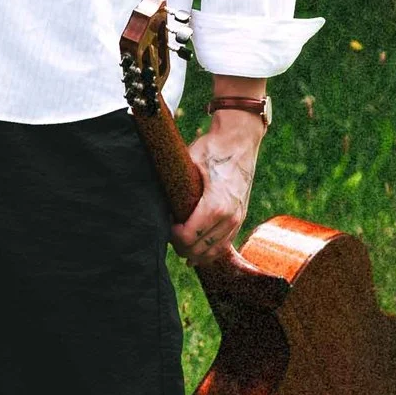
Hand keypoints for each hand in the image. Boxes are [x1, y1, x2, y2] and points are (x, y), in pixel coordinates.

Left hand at [170, 115, 261, 264]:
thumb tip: (154, 199)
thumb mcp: (188, 164)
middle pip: (200, 248)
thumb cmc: (212, 150)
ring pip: (214, 251)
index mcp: (215, 206)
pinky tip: (198, 254)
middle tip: (170, 236)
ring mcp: (237, 218)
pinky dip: (210, 251)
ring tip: (181, 248)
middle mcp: (229, 217)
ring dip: (196, 253)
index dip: (173, 236)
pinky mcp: (241, 217)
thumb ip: (174, 186)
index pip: (189, 237)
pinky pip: (225, 244)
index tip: (166, 225)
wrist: (239, 140)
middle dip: (182, 246)